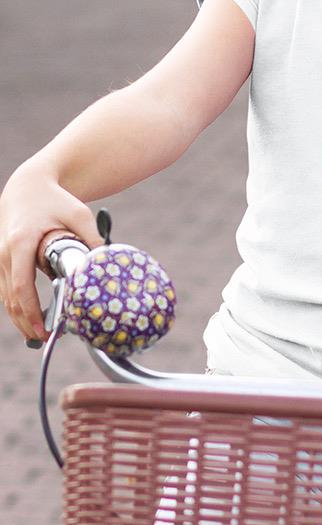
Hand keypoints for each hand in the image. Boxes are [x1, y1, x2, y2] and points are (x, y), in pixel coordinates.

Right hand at [0, 163, 100, 341]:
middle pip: (10, 298)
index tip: (43, 328)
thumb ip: (91, 238)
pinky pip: (5, 288)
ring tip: (38, 334)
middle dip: (25, 321)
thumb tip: (107, 262)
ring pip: (5, 296)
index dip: (31, 311)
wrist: (27, 185)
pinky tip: (29, 317)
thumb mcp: (78, 214)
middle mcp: (5, 252)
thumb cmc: (55, 199)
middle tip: (44, 338)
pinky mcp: (1, 259)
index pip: (22, 286)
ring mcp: (0, 256)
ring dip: (19, 317)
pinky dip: (15, 304)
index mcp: (22, 242)